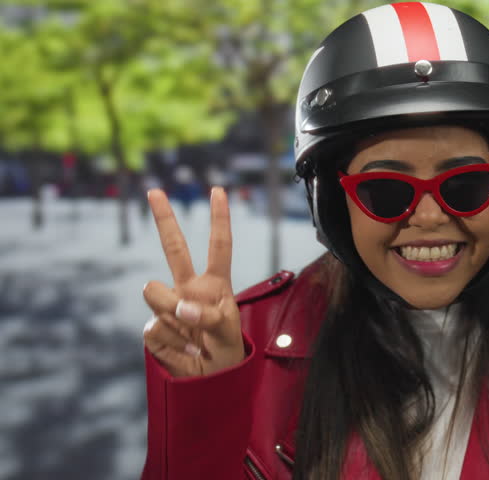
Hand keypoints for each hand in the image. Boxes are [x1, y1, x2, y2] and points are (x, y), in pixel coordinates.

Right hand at [141, 187, 244, 377]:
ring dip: (173, 315)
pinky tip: (184, 350)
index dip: (219, 220)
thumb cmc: (226, 353)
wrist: (209, 383)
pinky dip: (172, 342)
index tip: (218, 191)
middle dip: (165, 219)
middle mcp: (189, 289)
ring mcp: (169, 307)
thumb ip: (209, 317)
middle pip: (174, 249)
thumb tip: (180, 306)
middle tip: (154, 191)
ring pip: (156, 294)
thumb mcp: (228, 334)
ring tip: (193, 338)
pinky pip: (154, 328)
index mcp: (215, 285)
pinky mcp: (153, 329)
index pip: (219, 247)